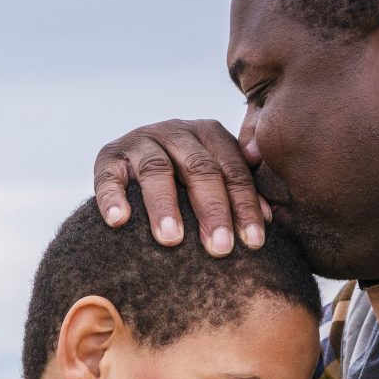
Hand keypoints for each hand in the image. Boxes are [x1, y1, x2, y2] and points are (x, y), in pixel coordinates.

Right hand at [93, 120, 269, 255]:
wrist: (134, 169)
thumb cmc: (186, 185)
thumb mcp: (214, 176)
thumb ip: (240, 188)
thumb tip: (271, 214)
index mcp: (208, 133)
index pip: (232, 170)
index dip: (244, 205)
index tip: (254, 242)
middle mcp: (175, 131)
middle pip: (199, 168)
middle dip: (212, 210)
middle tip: (219, 247)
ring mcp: (140, 142)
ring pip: (156, 170)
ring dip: (164, 206)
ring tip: (172, 239)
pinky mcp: (107, 158)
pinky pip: (108, 177)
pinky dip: (112, 198)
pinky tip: (119, 221)